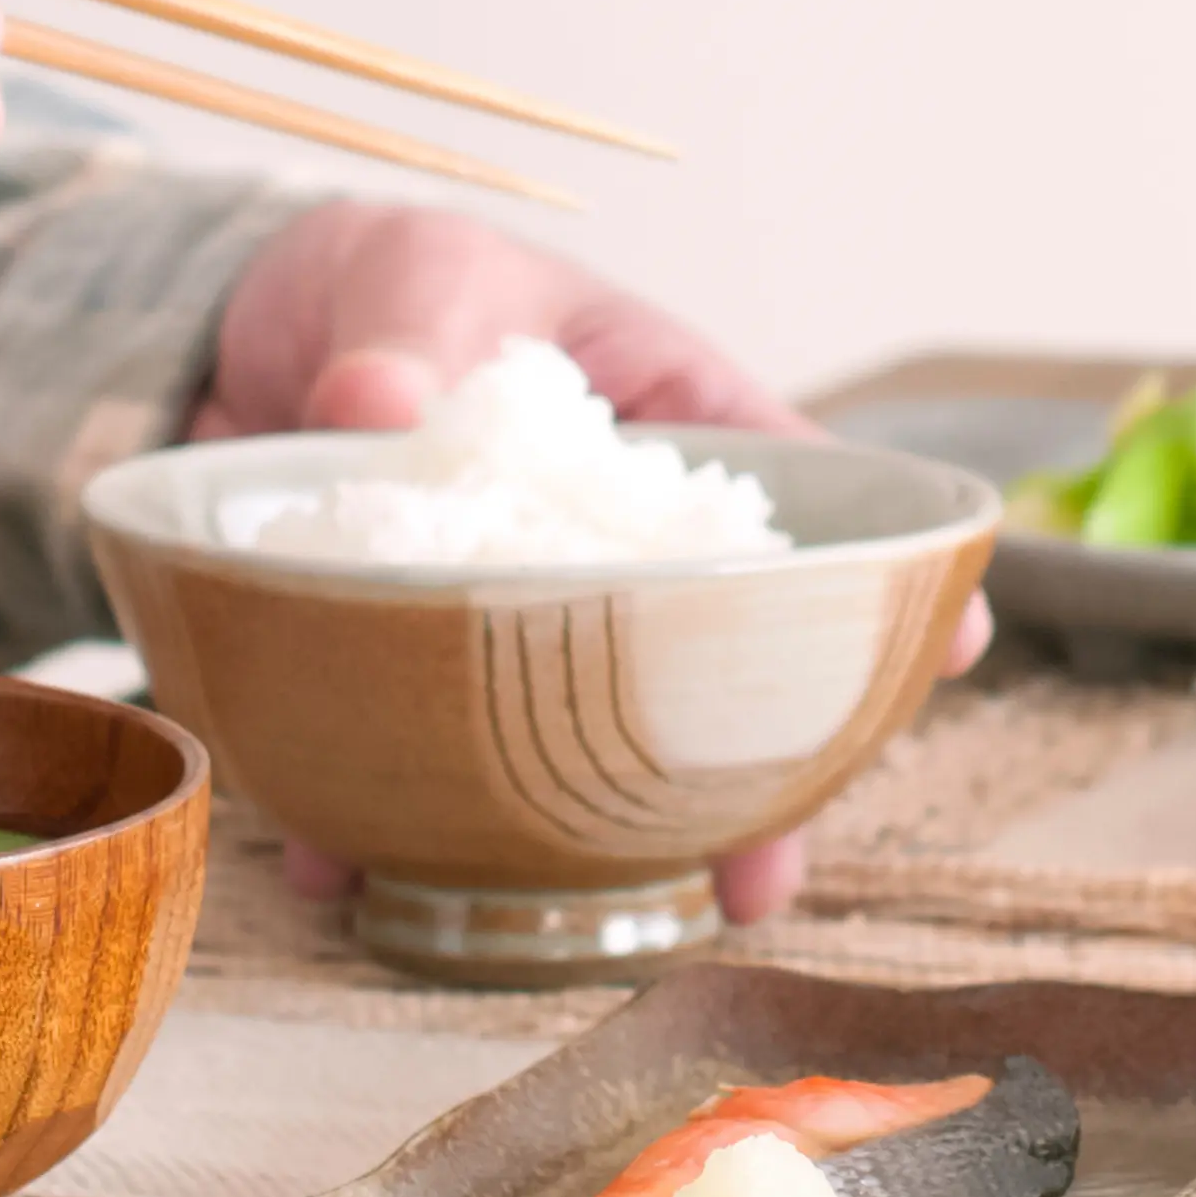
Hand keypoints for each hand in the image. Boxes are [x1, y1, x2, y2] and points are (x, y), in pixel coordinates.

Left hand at [198, 206, 977, 930]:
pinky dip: (379, 825)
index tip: (958, 644)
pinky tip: (347, 870)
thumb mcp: (414, 277)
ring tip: (602, 920)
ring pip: (577, 743)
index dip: (885, 575)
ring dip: (588, 841)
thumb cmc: (390, 277)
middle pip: (710, 663)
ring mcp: (511, 620)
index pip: (798, 492)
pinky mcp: (402, 668)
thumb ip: (405, 338)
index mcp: (659, 418)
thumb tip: (374, 402)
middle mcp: (607, 541)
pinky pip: (411, 760)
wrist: (237, 334)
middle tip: (765, 875)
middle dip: (749, 780)